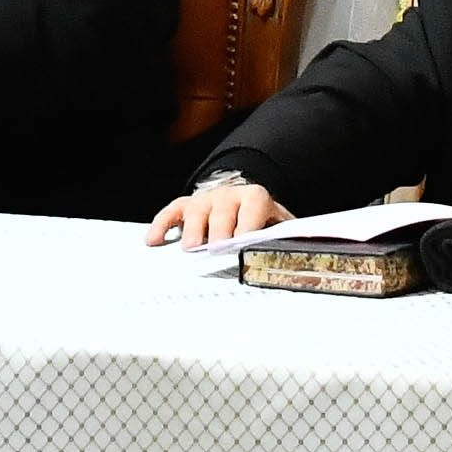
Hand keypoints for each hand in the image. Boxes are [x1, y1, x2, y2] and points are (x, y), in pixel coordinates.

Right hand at [149, 175, 287, 247]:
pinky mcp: (187, 206)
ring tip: (191, 247)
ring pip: (197, 210)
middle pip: (223, 210)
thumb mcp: (278, 226)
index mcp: (255, 198)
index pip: (254, 204)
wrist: (245, 202)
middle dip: (220, 229)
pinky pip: (171, 212)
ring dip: (193, 229)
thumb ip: (284, 237)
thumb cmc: (262, 222)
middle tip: (218, 247)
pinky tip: (154, 240)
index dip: (249, 222)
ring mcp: (206, 199)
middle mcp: (229, 195)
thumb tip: (298, 256)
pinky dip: (161, 225)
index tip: (245, 241)